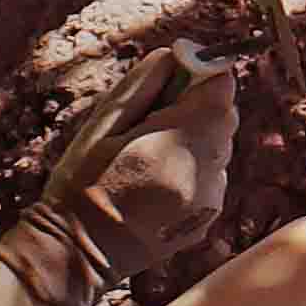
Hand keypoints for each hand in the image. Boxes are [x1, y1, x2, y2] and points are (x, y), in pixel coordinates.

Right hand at [20, 47, 241, 290]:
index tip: (182, 69)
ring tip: (149, 153)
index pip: (220, 91)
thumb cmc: (82, 183)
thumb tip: (174, 55)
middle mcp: (202, 174)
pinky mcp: (210, 217)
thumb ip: (142, 86)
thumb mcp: (100, 126)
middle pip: (225, 119)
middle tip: (156, 114)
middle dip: (199, 106)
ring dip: (196, 138)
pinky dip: (195, 166)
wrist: (81, 251)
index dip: (205, 73)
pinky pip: (214, 175)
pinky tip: (158, 179)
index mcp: (173, 146)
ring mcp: (211, 200)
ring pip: (221, 147)